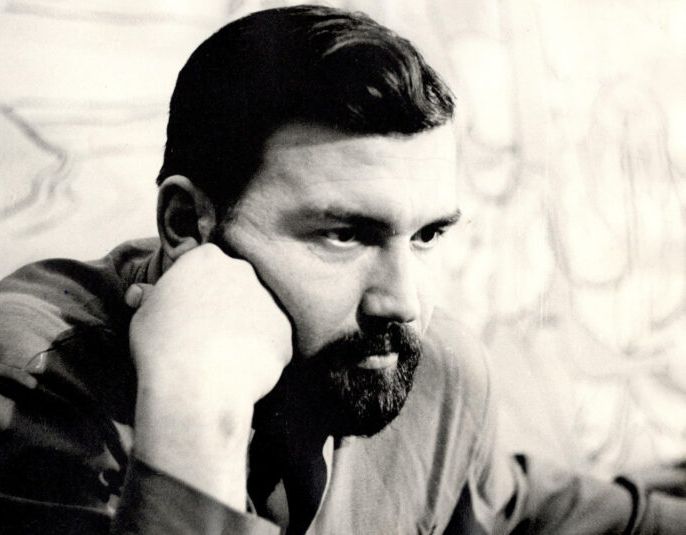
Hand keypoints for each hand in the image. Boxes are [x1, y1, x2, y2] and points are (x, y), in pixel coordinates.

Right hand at [125, 243, 291, 509]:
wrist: (196, 387)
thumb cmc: (161, 348)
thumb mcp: (143, 317)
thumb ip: (151, 298)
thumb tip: (142, 293)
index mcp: (206, 258)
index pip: (206, 265)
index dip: (197, 289)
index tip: (189, 310)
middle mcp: (243, 271)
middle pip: (237, 284)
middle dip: (227, 303)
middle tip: (208, 334)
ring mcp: (269, 300)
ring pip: (258, 312)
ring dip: (246, 328)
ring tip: (224, 357)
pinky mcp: (285, 331)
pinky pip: (273, 340)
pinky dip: (261, 353)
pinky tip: (241, 370)